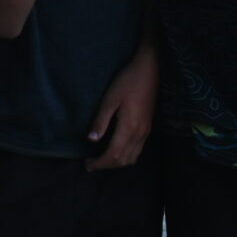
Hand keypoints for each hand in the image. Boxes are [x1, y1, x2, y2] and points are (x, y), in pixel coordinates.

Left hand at [85, 46, 156, 170]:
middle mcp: (140, 134)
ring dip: (116, 163)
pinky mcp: (148, 127)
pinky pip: (138, 150)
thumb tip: (91, 139)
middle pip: (123, 160)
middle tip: (91, 163)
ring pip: (132, 158)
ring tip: (102, 159)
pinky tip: (116, 149)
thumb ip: (101, 120)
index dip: (99, 163)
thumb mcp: (110, 99)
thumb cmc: (128, 81)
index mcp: (129, 128)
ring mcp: (146, 132)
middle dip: (106, 165)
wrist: (150, 70)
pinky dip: (126, 156)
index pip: (113, 155)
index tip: (87, 165)